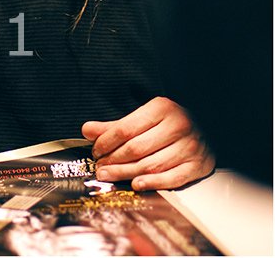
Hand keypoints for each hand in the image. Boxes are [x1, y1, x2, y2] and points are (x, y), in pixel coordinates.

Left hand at [82, 96, 214, 190]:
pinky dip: (152, 183)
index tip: (96, 150)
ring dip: (126, 173)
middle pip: (136, 149)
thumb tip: (87, 130)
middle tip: (100, 167)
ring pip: (151, 165)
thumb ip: (115, 126)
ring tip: (109, 176)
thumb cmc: (171, 121)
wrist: (207, 126)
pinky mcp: (200, 165)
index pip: (126, 129)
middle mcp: (179, 126)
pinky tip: (136, 184)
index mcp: (162, 109)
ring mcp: (191, 146)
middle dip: (113, 160)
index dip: (106, 142)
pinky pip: (173, 178)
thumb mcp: (143, 116)